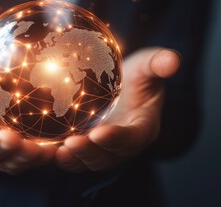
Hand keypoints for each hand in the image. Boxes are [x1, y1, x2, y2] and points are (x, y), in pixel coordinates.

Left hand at [55, 47, 180, 171]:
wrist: (121, 87)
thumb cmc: (136, 77)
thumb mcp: (148, 67)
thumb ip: (158, 64)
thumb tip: (173, 60)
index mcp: (142, 127)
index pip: (132, 138)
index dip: (117, 139)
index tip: (99, 133)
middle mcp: (124, 144)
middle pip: (109, 157)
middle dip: (91, 152)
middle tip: (72, 143)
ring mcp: (104, 148)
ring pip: (90, 161)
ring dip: (75, 158)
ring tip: (59, 151)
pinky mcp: (87, 147)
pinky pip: (76, 158)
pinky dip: (64, 158)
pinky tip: (48, 150)